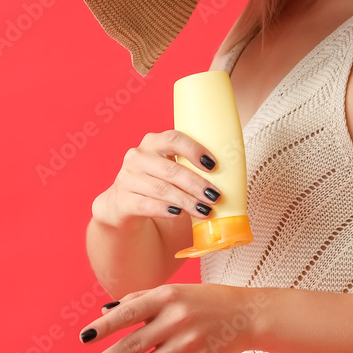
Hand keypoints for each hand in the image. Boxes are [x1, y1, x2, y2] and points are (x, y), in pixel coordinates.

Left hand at [76, 283, 254, 352]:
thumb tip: (104, 312)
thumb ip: (140, 299)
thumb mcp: (175, 290)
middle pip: (133, 344)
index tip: (83, 339)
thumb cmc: (206, 300)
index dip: (104, 327)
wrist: (248, 314)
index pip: (128, 313)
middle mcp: (177, 319)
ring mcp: (190, 343)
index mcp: (168, 297)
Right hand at [92, 129, 221, 229]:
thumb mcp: (171, 170)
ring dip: (187, 201)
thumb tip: (230, 179)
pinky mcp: (122, 200)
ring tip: (205, 210)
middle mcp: (138, 156)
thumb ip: (191, 168)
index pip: (174, 139)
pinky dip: (165, 209)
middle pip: (172, 169)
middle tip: (215, 196)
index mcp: (153, 142)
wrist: (124, 205)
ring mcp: (127, 178)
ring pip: (162, 189)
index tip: (214, 166)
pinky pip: (146, 205)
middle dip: (197, 184)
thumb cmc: (159, 185)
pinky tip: (179, 214)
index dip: (195, 151)